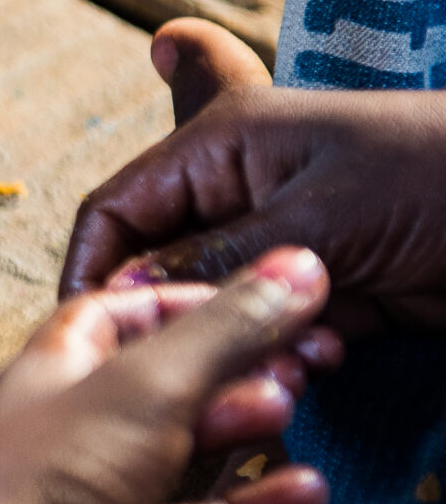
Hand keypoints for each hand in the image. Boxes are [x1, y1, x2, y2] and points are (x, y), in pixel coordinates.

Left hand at [0, 252, 338, 503]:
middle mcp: (57, 469)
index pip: (101, 329)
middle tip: (291, 395)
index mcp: (42, 394)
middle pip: (152, 427)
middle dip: (226, 407)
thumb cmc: (49, 479)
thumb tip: (298, 267)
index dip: (174, 309)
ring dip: (249, 502)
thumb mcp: (147, 382)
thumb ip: (226, 329)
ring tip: (309, 484)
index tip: (253, 307)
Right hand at [64, 20, 445, 331]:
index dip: (93, 271)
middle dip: (179, 318)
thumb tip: (118, 297)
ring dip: (244, 346)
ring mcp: (286, 248)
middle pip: (160, 268)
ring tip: (302, 353)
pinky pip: (275, 340)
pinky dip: (292, 358)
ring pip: (217, 315)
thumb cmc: (441, 177)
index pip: (116, 210)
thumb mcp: (317, 216)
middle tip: (201, 357)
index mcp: (224, 144)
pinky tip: (333, 354)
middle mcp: (242, 194)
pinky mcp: (332, 296)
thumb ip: (210, 260)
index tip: (92, 335)